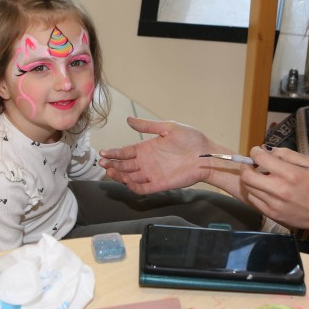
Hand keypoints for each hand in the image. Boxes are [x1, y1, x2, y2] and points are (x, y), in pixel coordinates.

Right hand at [98, 117, 213, 193]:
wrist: (206, 155)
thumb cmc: (191, 139)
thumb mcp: (169, 127)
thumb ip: (148, 126)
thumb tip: (129, 120)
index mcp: (147, 148)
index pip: (125, 152)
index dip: (113, 153)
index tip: (102, 152)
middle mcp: (147, 162)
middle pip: (125, 165)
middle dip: (112, 164)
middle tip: (102, 163)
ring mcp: (153, 173)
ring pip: (130, 177)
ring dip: (119, 175)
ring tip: (110, 170)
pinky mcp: (160, 184)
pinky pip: (143, 188)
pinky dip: (133, 187)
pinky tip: (127, 182)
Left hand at [240, 146, 308, 232]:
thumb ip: (287, 154)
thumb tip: (267, 151)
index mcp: (290, 174)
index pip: (260, 158)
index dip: (255, 152)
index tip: (257, 152)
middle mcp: (279, 189)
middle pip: (247, 176)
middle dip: (246, 166)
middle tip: (251, 164)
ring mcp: (274, 204)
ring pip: (249, 188)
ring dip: (251, 180)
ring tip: (260, 177)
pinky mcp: (272, 214)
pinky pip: (254, 200)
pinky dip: (255, 192)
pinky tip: (265, 190)